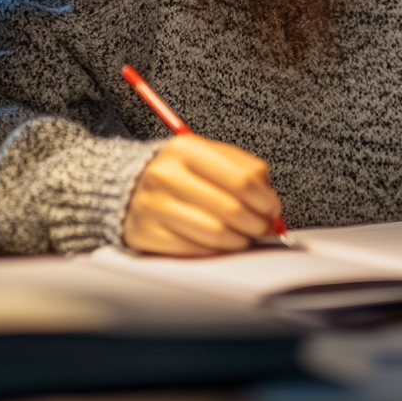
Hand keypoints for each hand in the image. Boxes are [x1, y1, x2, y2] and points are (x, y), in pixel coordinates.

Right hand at [123, 135, 280, 255]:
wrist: (128, 186)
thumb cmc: (180, 171)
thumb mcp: (209, 155)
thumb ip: (245, 170)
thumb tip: (271, 203)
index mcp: (186, 149)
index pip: (241, 180)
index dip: (265, 199)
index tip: (273, 209)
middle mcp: (166, 175)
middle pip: (230, 208)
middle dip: (256, 223)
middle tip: (264, 227)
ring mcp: (153, 206)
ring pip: (214, 232)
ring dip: (240, 240)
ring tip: (246, 236)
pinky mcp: (145, 233)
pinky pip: (194, 250)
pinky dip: (217, 250)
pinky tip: (223, 244)